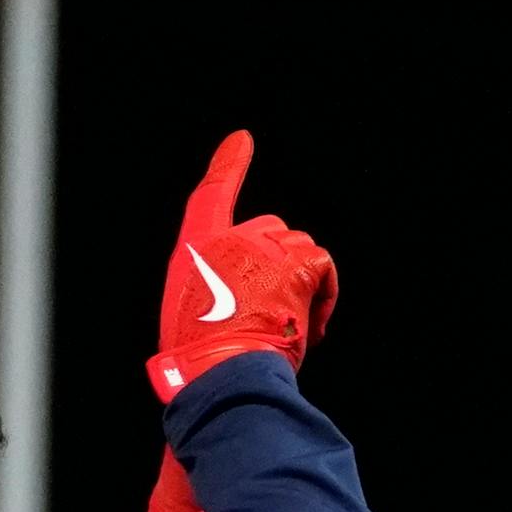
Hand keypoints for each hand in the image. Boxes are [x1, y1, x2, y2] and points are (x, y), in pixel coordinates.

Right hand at [146, 131, 337, 402]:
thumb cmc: (201, 359)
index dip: (228, 164)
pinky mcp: (298, 266)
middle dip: (277, 265)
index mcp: (195, 251)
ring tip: (284, 322)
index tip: (242, 140)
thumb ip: (214, 292)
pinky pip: (322, 267)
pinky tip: (308, 326)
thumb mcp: (188, 319)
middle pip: (271, 229)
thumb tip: (239, 302)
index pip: (212, 195)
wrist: (220, 372)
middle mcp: (231, 240)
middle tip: (268, 309)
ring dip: (299, 284)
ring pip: (300, 249)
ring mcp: (266, 250)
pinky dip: (322, 296)